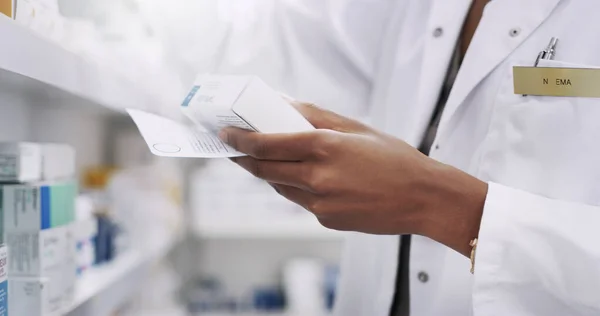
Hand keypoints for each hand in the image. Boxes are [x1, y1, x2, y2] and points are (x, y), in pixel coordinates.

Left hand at [219, 102, 487, 255]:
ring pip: (280, 187)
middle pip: (264, 170)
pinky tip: (311, 179)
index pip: (265, 144)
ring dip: (270, 174)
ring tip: (270, 161)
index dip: (239, 140)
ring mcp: (320, 204)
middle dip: (244, 159)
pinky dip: (298, 188)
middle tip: (234, 150)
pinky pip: (301, 202)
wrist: (423, 198)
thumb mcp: (356, 128)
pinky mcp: (326, 220)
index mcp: (324, 147)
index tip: (225, 134)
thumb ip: (316, 116)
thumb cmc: (394, 158)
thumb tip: (284, 105)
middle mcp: (317, 178)